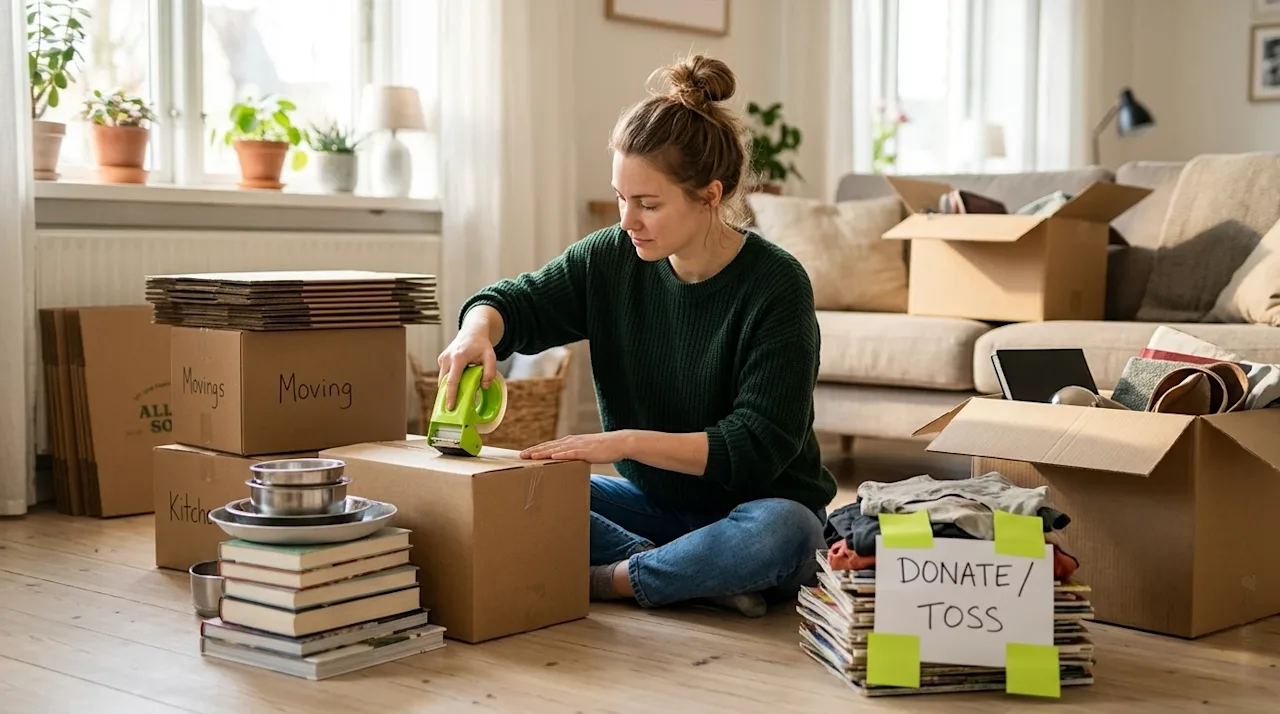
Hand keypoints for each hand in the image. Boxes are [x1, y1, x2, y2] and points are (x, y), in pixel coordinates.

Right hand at [436, 326, 496, 409]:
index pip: (452, 380)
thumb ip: (490, 372)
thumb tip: (484, 386)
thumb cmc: (481, 344)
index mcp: (458, 357)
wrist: (472, 331)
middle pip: (444, 382)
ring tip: (454, 399)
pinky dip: (449, 381)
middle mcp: (447, 358)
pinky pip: (444, 374)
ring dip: (448, 388)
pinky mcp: (441, 359)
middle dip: (447, 395)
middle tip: (452, 409)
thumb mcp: (491, 356)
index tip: (450, 407)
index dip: (451, 395)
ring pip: (442, 379)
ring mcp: (442, 358)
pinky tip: (457, 385)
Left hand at [520, 431, 634, 462]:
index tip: (526, 453)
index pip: (550, 446)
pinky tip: (552, 457)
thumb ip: (575, 455)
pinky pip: (572, 453)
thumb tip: (566, 462)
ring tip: (531, 456)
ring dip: (543, 453)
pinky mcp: (587, 451)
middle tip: (521, 455)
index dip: (537, 449)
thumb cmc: (603, 449)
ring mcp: (579, 445)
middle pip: (549, 446)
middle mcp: (572, 441)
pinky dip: (561, 455)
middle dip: (535, 451)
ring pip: (557, 449)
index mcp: (571, 441)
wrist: (619, 442)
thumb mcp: (585, 451)